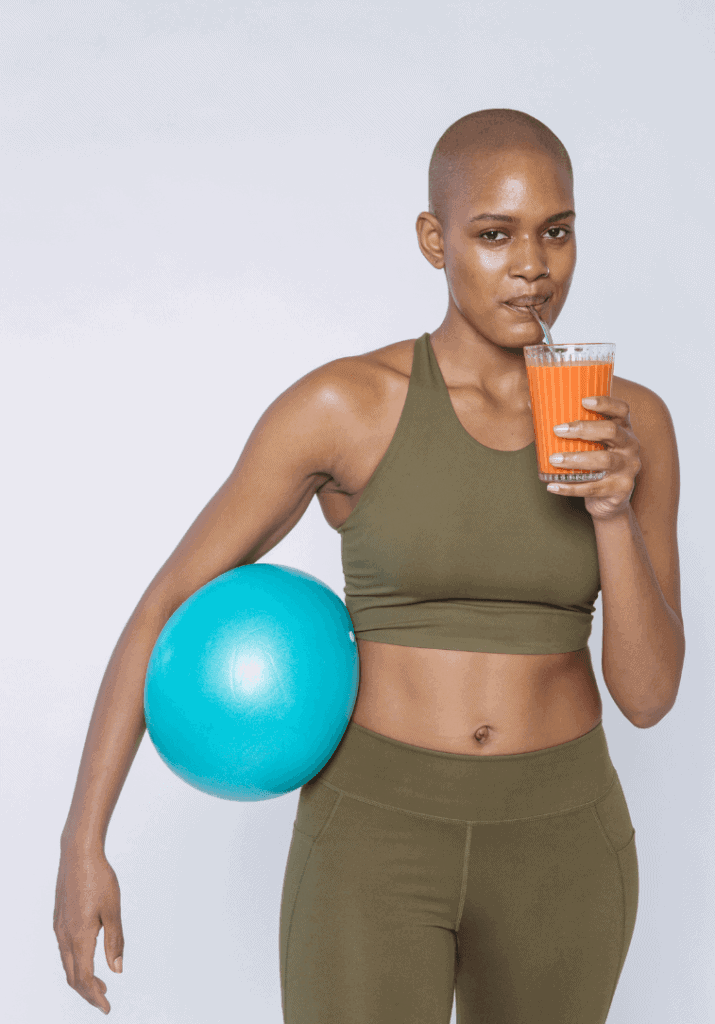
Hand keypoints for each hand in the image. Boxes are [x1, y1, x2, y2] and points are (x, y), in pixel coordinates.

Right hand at [54, 846, 123, 1014]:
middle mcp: (64, 936)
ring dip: (81, 977)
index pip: (84, 979)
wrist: (78, 854)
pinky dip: (75, 962)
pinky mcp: (59, 919)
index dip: (95, 997)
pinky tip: (88, 957)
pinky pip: (64, 950)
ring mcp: (59, 928)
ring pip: (67, 964)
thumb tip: (117, 970)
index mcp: (79, 936)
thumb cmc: (99, 878)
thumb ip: (115, 941)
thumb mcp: (113, 910)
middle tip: (105, 999)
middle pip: (72, 976)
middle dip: (88, 992)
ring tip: (100, 982)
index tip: (107, 1008)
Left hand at [546, 396, 641, 520]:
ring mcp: (628, 468)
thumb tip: (531, 406)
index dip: (605, 403)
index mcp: (624, 429)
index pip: (621, 409)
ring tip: (553, 459)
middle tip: (558, 430)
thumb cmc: (593, 463)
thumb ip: (570, 427)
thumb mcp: (590, 444)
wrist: (608, 500)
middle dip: (583, 429)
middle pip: (611, 431)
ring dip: (575, 459)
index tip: (583, 401)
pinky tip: (553, 486)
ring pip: (603, 460)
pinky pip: (593, 488)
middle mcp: (630, 446)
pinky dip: (570, 488)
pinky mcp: (621, 489)